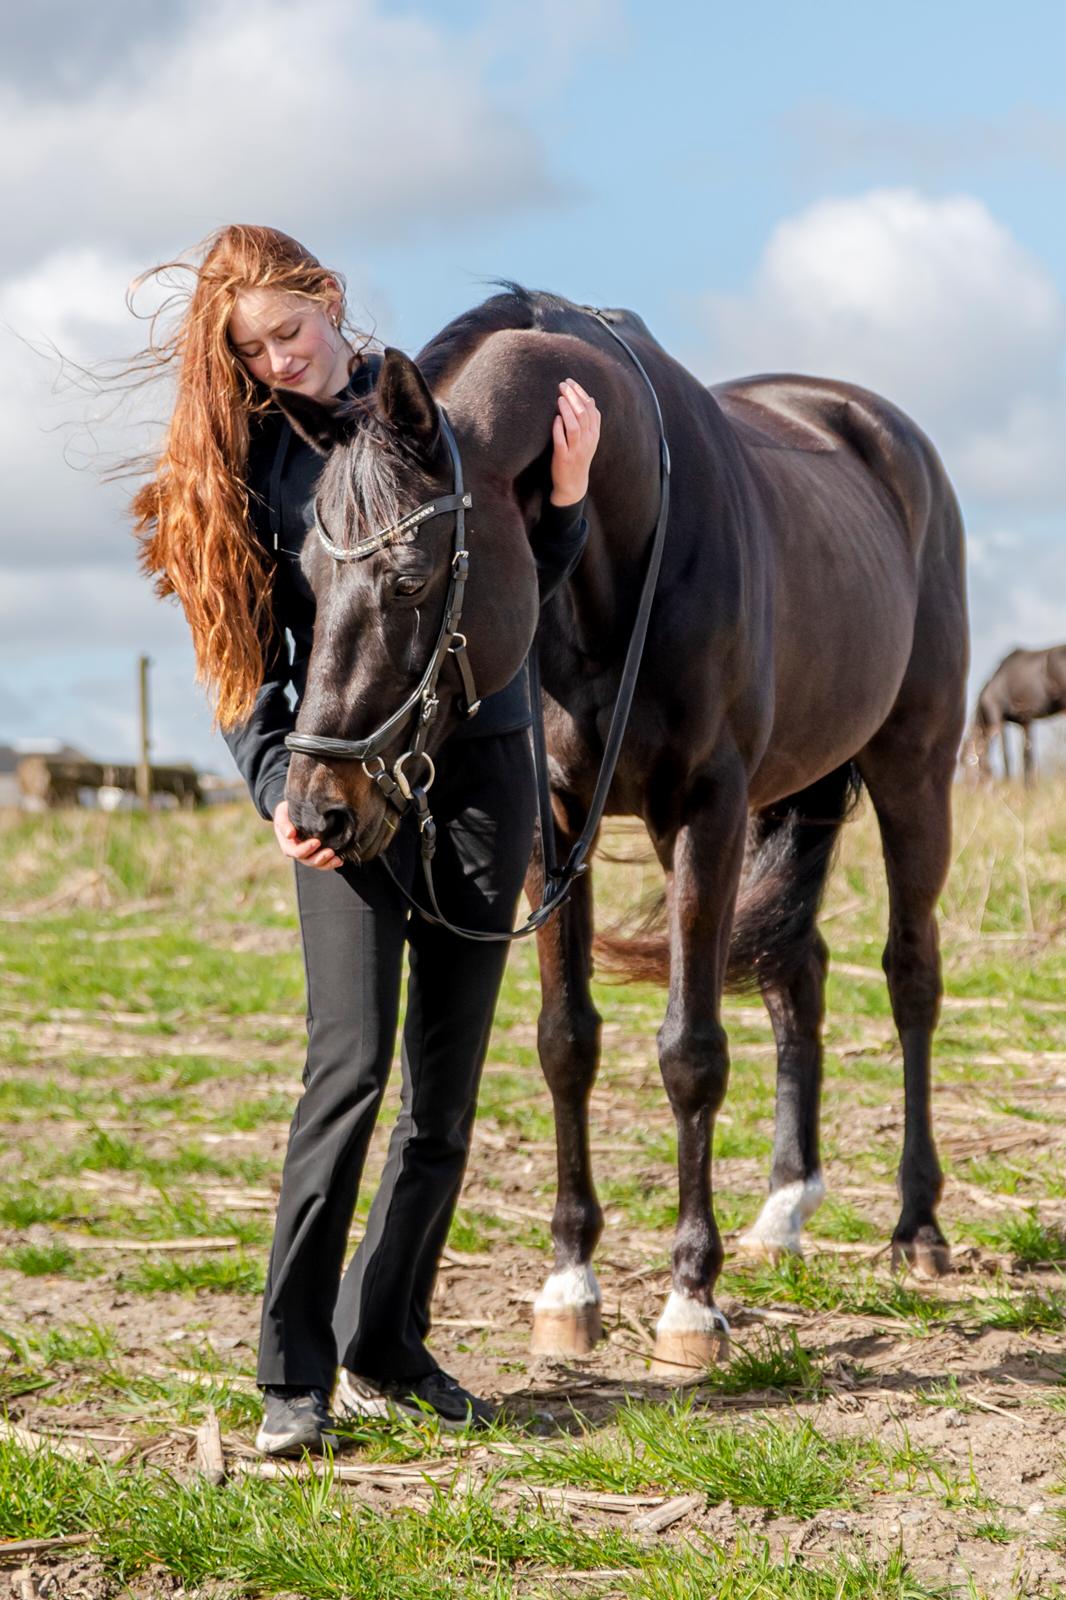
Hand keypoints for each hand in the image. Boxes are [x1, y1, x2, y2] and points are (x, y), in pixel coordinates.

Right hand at [272, 799, 341, 870]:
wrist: (295, 811)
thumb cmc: (287, 812)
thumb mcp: (282, 814)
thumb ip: (284, 824)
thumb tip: (290, 834)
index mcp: (289, 846)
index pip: (297, 852)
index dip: (306, 849)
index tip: (317, 842)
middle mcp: (299, 852)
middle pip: (309, 861)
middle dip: (320, 858)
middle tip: (330, 852)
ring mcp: (309, 854)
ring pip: (318, 864)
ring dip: (328, 863)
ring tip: (337, 859)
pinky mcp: (318, 853)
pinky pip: (325, 862)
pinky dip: (332, 863)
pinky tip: (340, 860)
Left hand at [550, 379, 599, 505]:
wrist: (573, 485)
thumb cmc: (578, 457)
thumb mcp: (588, 439)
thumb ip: (590, 420)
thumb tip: (591, 398)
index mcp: (593, 434)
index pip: (590, 409)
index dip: (581, 394)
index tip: (570, 382)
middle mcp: (587, 441)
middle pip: (583, 415)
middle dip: (573, 397)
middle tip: (562, 385)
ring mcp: (576, 451)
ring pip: (574, 427)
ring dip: (567, 411)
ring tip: (559, 398)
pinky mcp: (564, 459)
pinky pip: (562, 443)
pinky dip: (559, 430)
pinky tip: (555, 419)